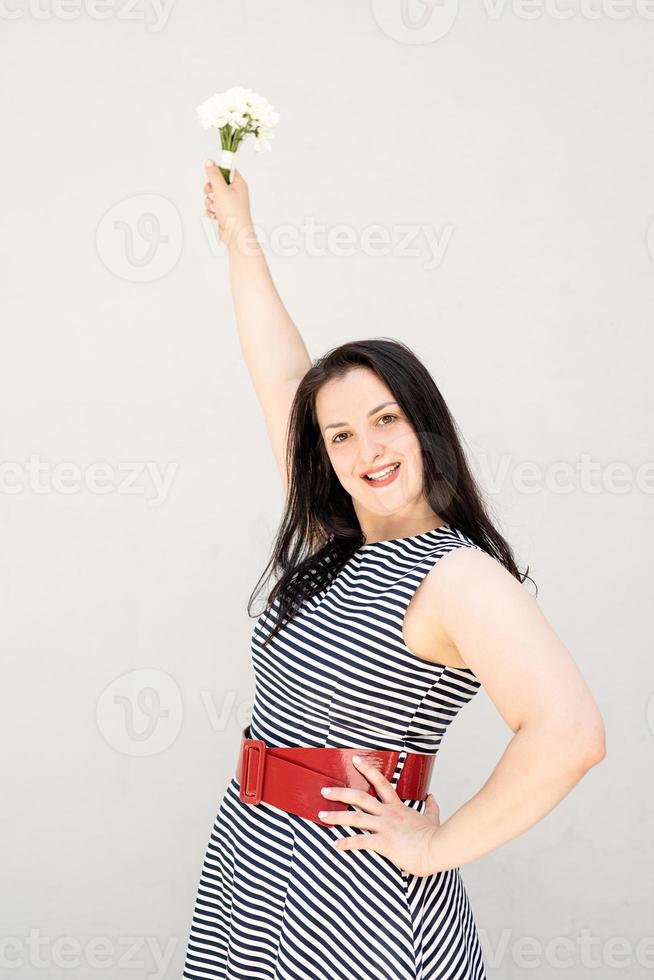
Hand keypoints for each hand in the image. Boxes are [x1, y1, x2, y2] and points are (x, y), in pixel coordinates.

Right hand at [202, 160, 254, 248]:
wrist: (235, 236)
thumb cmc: (233, 214)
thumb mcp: (221, 190)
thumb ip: (214, 175)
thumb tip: (209, 162)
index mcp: (238, 184)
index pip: (226, 170)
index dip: (217, 172)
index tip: (212, 177)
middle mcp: (235, 192)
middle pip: (216, 182)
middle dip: (210, 190)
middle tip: (213, 196)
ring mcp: (229, 202)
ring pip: (212, 195)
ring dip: (210, 202)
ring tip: (216, 209)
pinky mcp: (223, 212)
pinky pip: (212, 206)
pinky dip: (211, 210)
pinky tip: (215, 216)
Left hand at [317, 754, 441, 877]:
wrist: (439, 849)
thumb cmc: (435, 836)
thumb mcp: (433, 818)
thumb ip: (431, 807)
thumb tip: (432, 797)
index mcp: (398, 807)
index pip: (380, 782)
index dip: (367, 769)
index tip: (355, 760)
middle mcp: (388, 814)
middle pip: (360, 798)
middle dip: (340, 794)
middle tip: (325, 791)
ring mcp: (385, 827)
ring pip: (355, 818)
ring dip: (336, 817)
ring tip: (322, 816)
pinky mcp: (385, 843)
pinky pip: (362, 842)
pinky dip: (347, 843)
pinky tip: (336, 845)